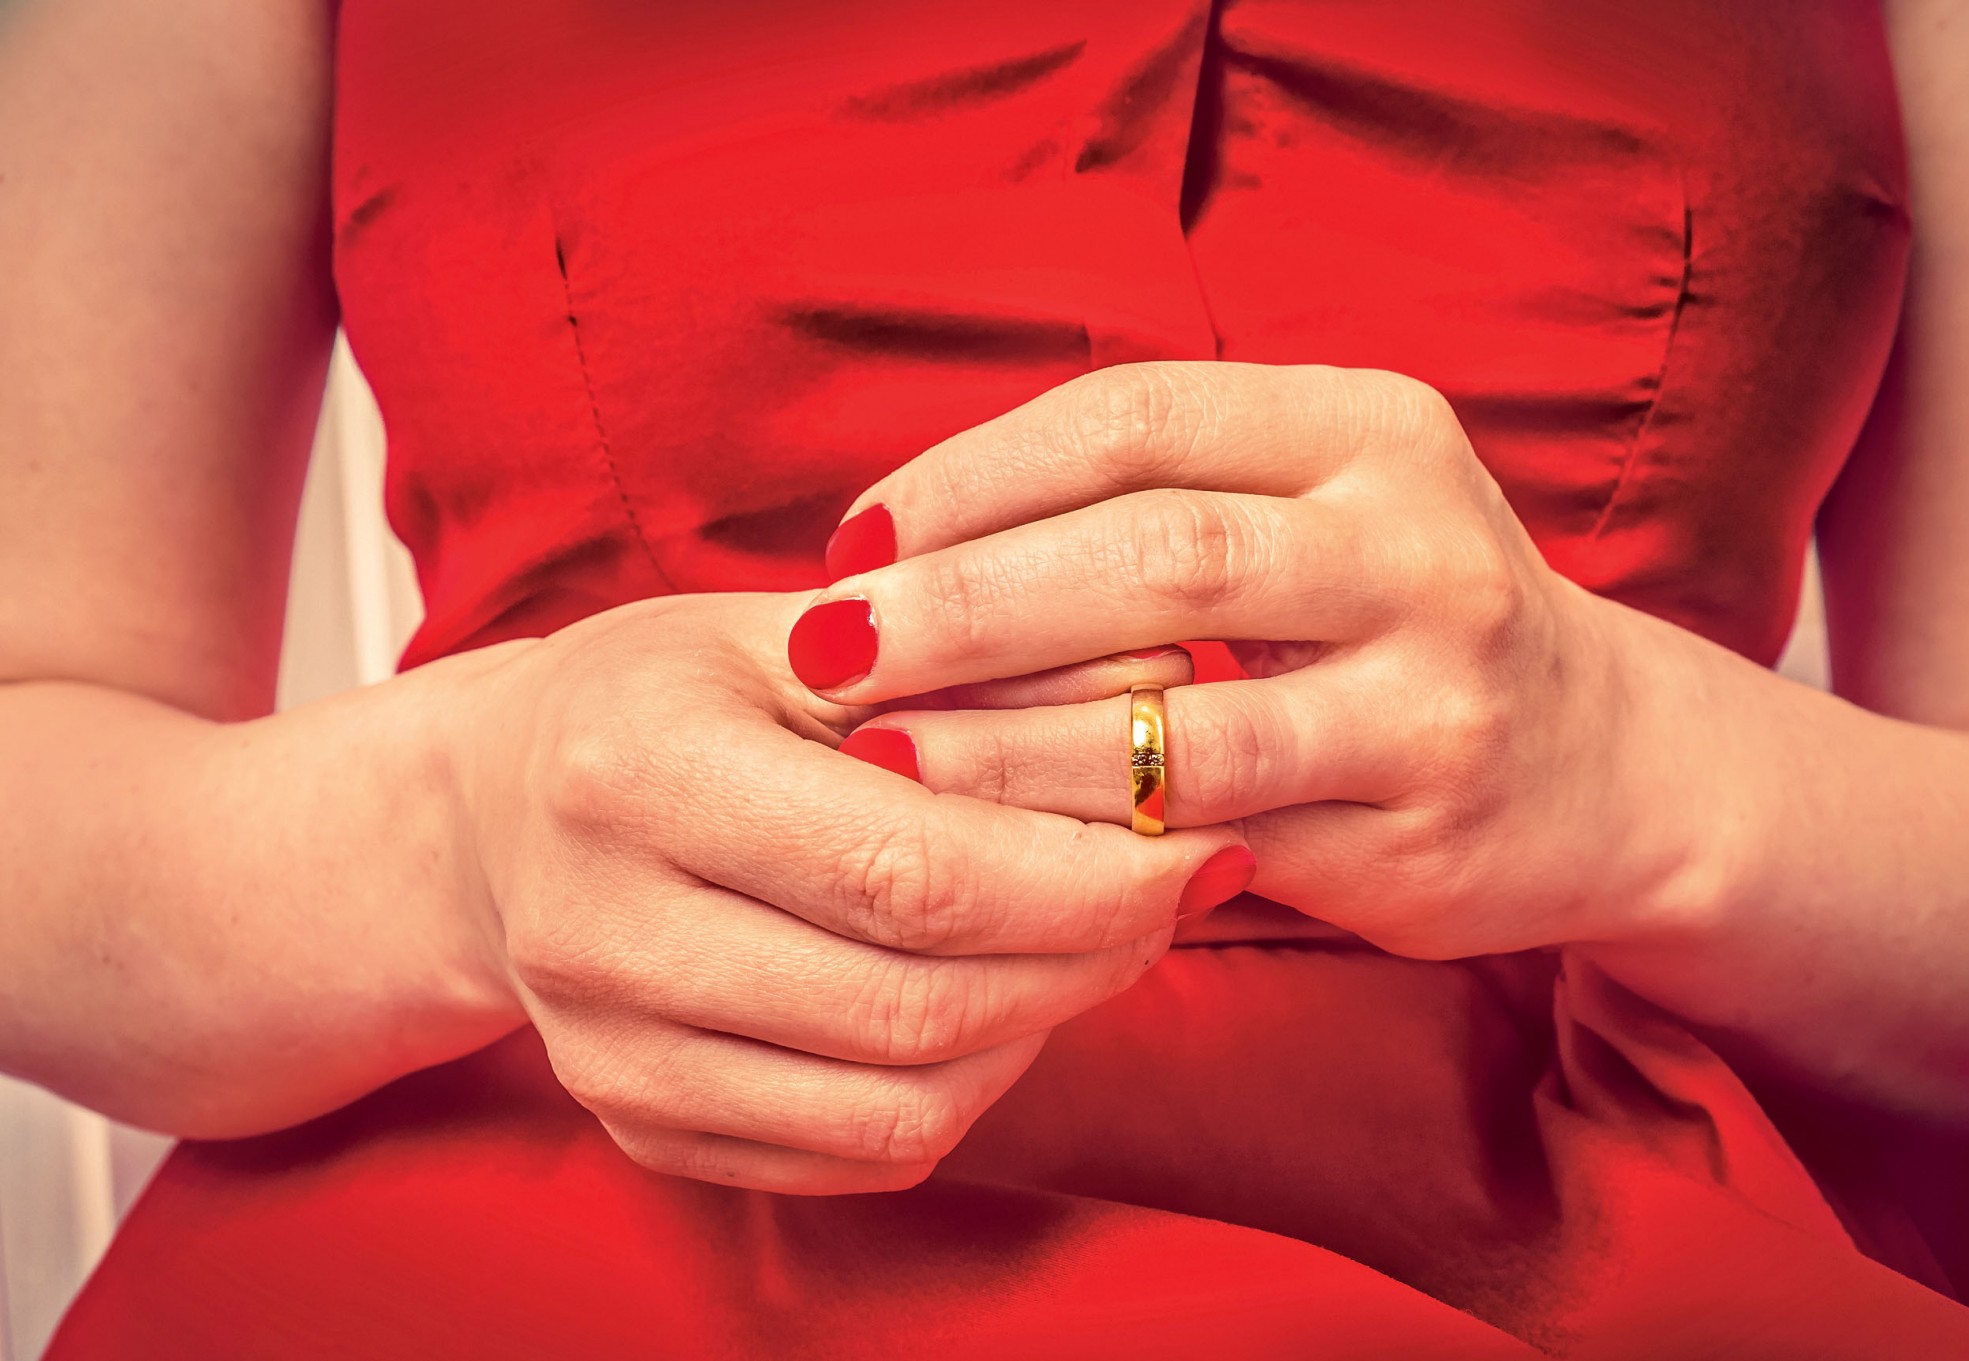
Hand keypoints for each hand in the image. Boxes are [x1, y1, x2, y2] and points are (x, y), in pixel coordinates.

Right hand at [452, 592, 1246, 1193]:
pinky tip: (991, 1000)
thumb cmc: (661, 697)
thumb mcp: (794, 633)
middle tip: (1172, 895)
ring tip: (1088, 941)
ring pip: (899, 1108)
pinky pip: (854, 1155)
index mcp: (636, 770)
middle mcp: (600, 929)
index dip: (1085, 878)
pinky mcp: (637, 1126)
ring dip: (1037, 1032)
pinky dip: (961, 1088)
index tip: (1198, 845)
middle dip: (1089, 961)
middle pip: (915, 1005)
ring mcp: (608, 1052)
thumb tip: (1164, 700)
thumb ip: (972, 660)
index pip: (909, 870)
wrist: (489, 812)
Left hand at [790, 363, 1683, 959]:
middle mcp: (1419, 544)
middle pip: (1156, 552)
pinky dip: (1089, 837)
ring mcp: (1435, 694)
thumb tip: (901, 544)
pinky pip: (1216, 837)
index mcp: (1370, 426)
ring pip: (1186, 713)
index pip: (1137, 416)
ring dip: (1007, 738)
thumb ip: (1153, 496)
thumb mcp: (1315, 505)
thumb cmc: (1391, 617)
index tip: (852, 538)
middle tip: (827, 647)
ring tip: (877, 752)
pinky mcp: (1420, 832)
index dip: (975, 472)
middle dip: (968, 601)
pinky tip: (990, 842)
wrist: (1604, 763)